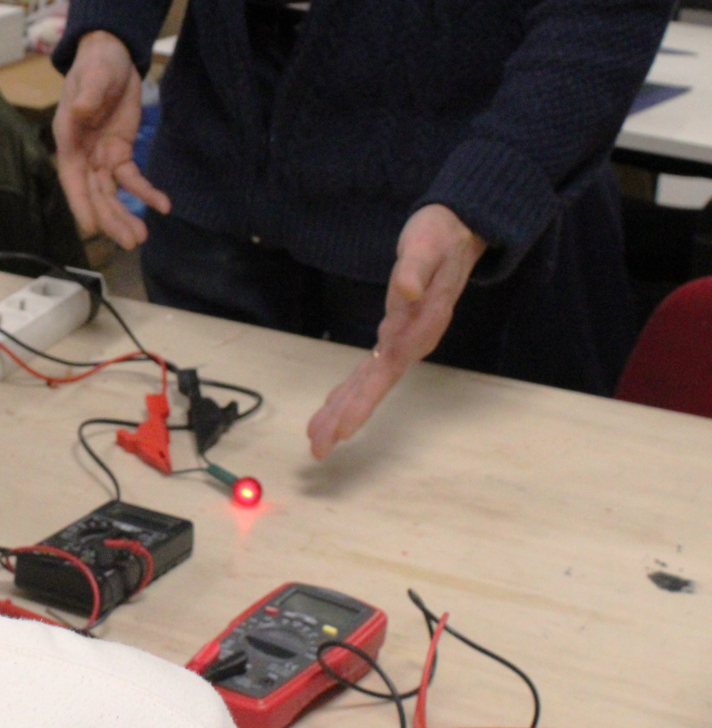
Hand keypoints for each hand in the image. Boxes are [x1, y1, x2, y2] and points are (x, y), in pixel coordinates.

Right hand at [53, 31, 170, 248]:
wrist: (112, 59)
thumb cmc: (96, 66)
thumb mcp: (93, 75)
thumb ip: (88, 94)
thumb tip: (82, 111)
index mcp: (69, 140)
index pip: (72, 179)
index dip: (80, 204)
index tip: (90, 228)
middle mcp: (83, 155)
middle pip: (94, 194)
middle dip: (110, 219)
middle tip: (130, 241)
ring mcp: (101, 157)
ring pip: (111, 194)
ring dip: (124, 215)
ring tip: (140, 237)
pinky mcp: (120, 154)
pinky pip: (132, 179)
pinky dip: (146, 193)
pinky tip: (162, 206)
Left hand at [306, 204, 486, 458]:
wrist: (459, 232)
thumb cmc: (440, 238)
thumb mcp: (426, 246)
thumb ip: (414, 269)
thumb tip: (406, 290)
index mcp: (417, 328)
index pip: (384, 373)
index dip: (362, 403)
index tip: (343, 430)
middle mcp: (410, 343)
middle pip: (372, 388)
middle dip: (344, 418)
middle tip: (317, 448)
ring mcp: (404, 343)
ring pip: (368, 384)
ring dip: (343, 411)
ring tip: (317, 438)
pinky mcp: (395, 336)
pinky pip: (370, 371)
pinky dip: (351, 390)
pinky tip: (336, 405)